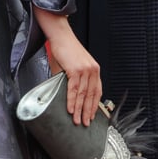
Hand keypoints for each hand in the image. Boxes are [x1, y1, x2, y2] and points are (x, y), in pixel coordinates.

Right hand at [34, 7, 101, 125]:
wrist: (60, 35)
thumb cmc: (65, 49)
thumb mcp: (73, 66)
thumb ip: (74, 79)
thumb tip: (68, 94)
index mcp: (94, 69)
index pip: (97, 91)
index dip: (95, 105)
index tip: (92, 115)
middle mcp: (92, 70)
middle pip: (92, 95)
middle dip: (88, 111)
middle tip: (85, 123)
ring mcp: (85, 70)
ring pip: (83, 94)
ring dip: (80, 110)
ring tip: (77, 120)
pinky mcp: (75, 69)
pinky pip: (74, 89)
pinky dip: (72, 101)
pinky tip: (70, 109)